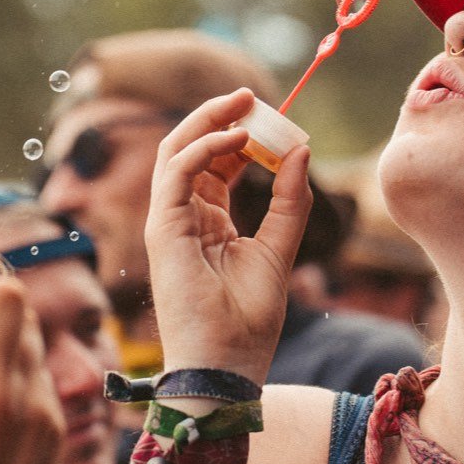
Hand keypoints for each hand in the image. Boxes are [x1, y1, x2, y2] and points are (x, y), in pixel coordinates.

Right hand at [144, 93, 312, 384]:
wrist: (227, 368)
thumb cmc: (247, 322)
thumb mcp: (279, 249)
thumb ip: (290, 201)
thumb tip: (301, 150)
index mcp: (206, 222)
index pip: (215, 162)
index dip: (243, 135)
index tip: (278, 122)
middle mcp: (182, 217)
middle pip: (190, 148)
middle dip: (220, 116)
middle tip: (252, 96)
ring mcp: (168, 222)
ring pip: (175, 150)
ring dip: (208, 120)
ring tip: (245, 103)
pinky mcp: (163, 229)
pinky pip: (177, 171)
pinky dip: (206, 147)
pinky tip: (240, 140)